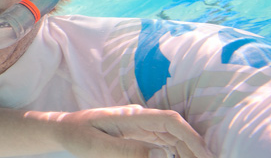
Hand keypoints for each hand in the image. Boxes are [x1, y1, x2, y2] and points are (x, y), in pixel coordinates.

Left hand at [50, 105, 213, 157]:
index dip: (191, 137)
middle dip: (195, 148)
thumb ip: (128, 152)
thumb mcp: (98, 148)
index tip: (206, 155)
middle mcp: (141, 118)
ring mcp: (141, 126)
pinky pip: (163, 144)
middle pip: (176, 131)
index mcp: (132, 116)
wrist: (64, 128)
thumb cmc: (78, 136)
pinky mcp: (138, 135)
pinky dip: (175, 155)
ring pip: (172, 138)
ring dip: (186, 153)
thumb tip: (161, 157)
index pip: (170, 121)